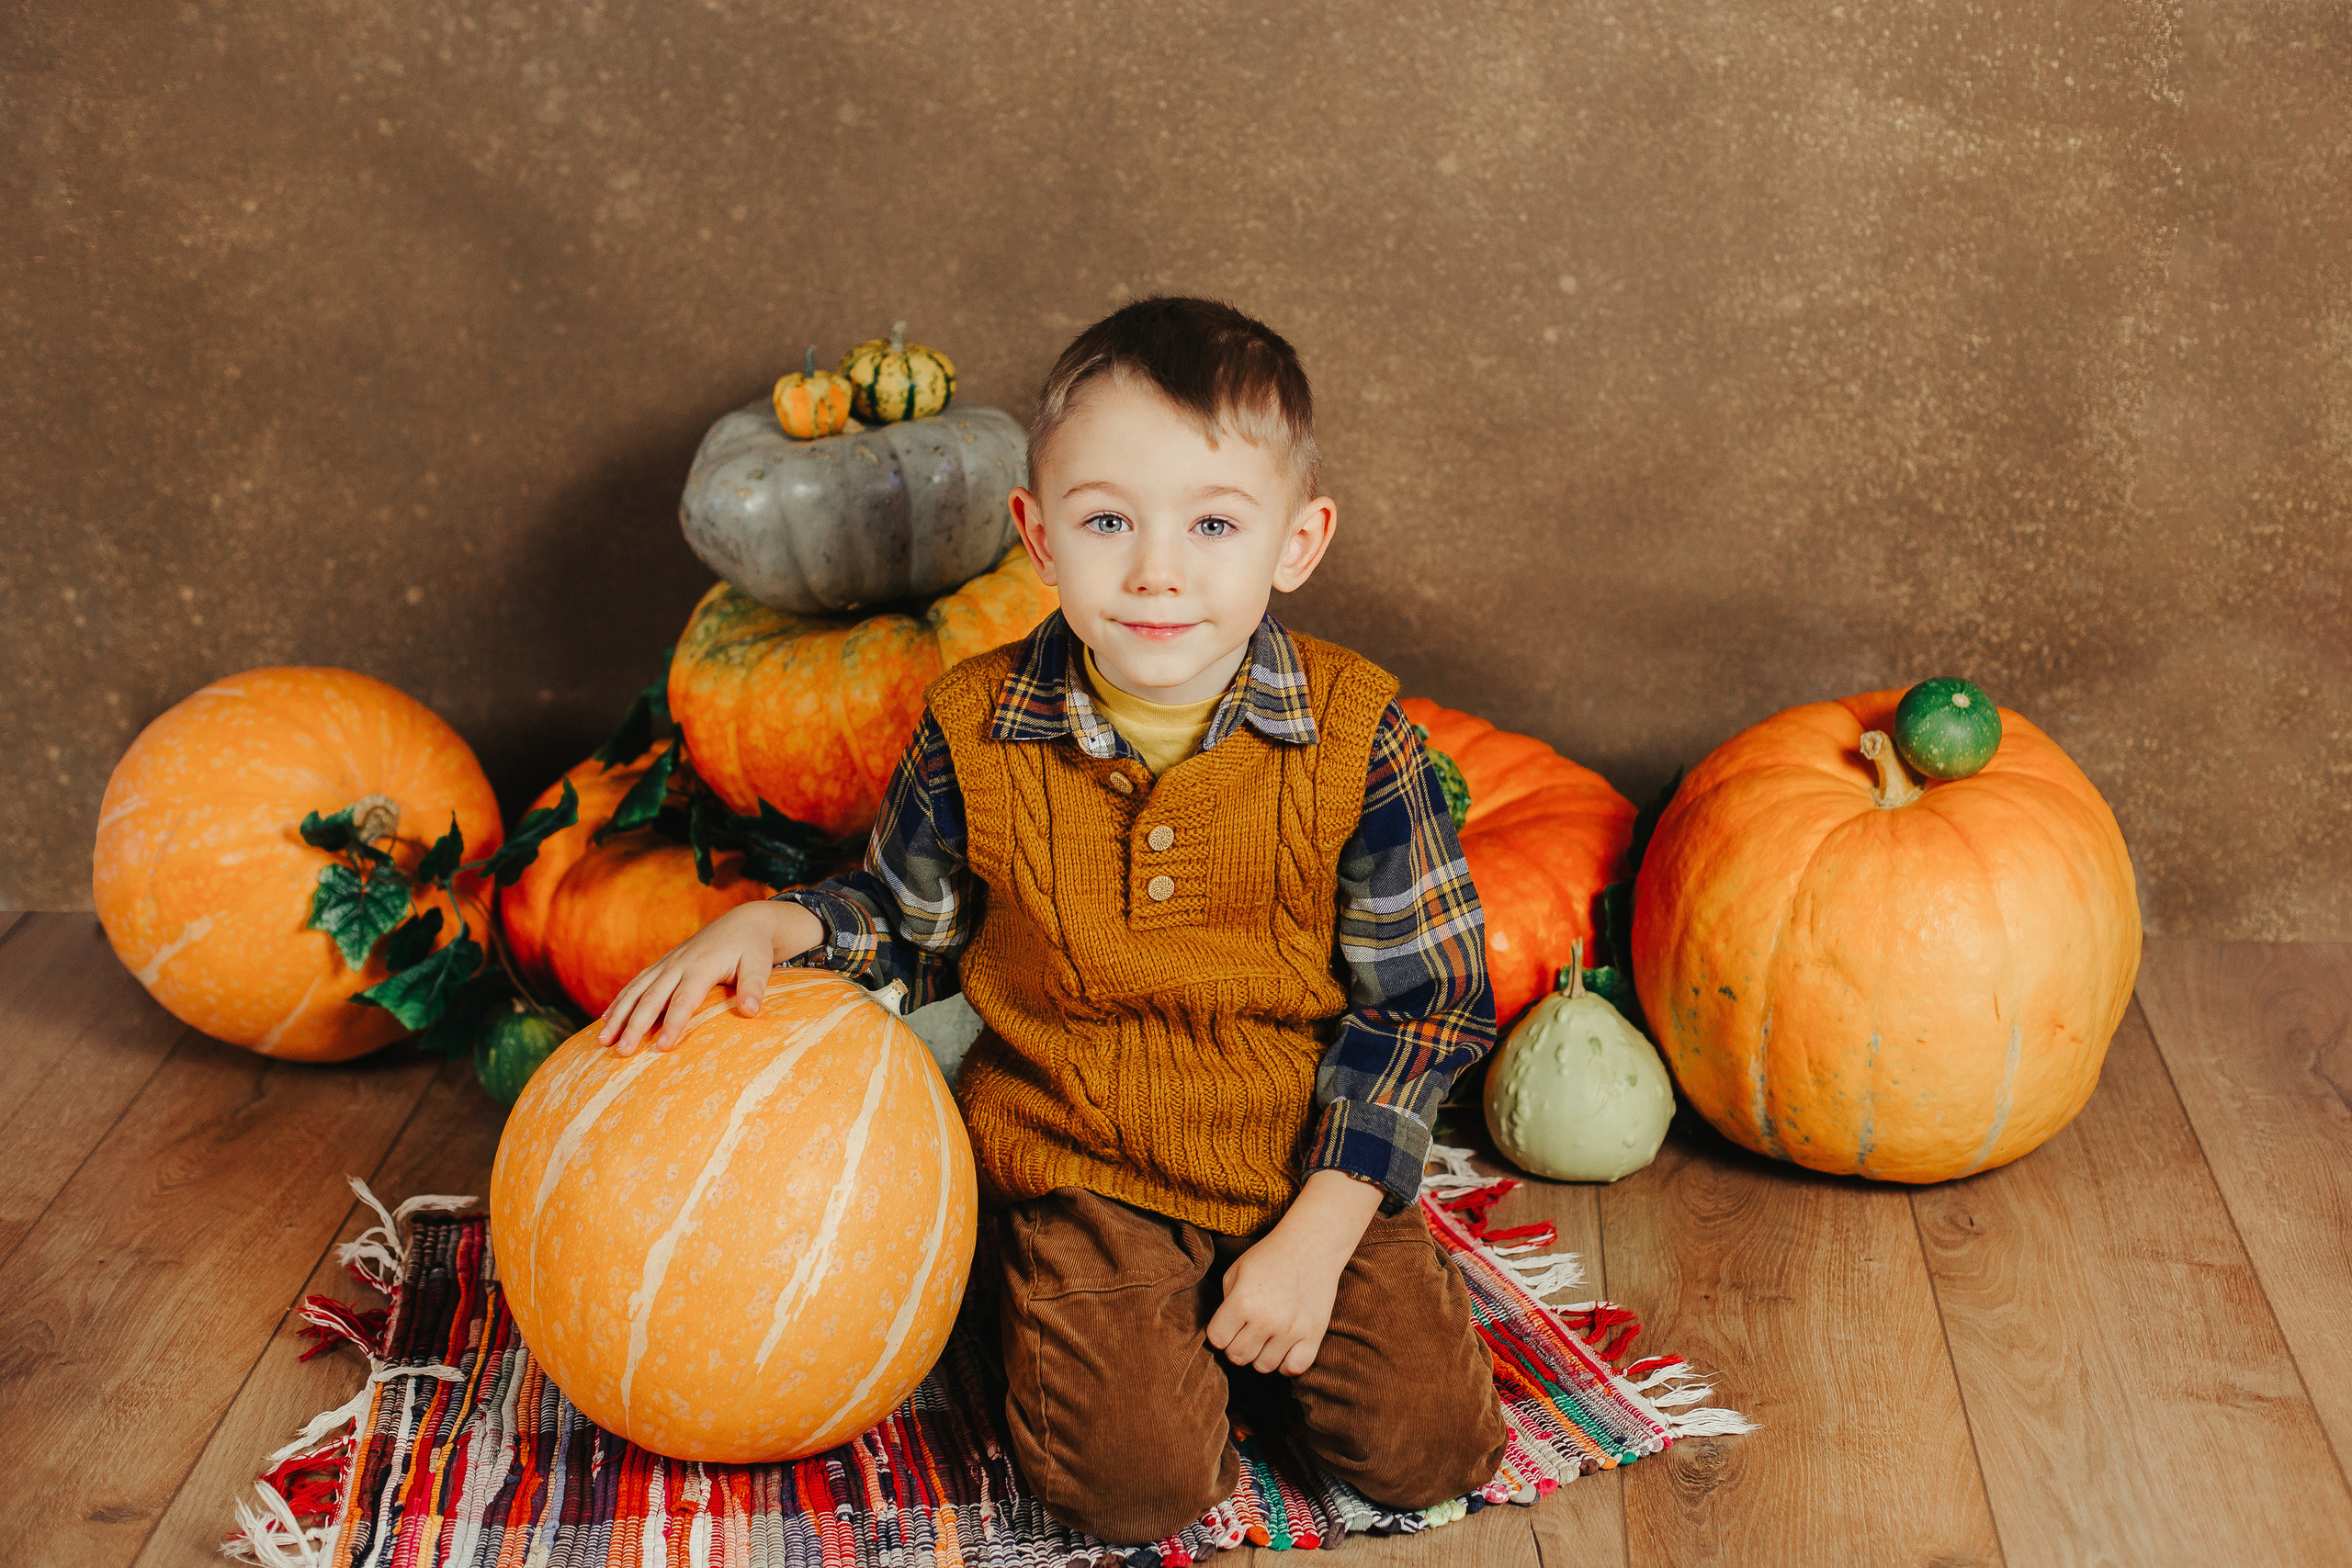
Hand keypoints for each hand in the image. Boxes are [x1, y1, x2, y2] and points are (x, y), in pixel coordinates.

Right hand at [596, 900, 824, 1056]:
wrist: (743, 922)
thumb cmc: (753, 948)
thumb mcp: (760, 964)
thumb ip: (754, 987)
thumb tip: (749, 1011)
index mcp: (702, 966)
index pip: (683, 1000)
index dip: (672, 1024)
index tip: (661, 1048)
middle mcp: (679, 964)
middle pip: (652, 998)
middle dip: (635, 1026)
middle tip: (622, 1052)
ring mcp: (668, 963)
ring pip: (637, 991)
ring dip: (618, 1015)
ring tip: (603, 1041)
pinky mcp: (663, 964)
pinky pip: (636, 983)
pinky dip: (620, 1001)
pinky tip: (606, 1019)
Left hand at [1205, 1169, 1383, 1374]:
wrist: (1310, 1245)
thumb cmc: (1269, 1257)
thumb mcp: (1236, 1271)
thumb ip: (1225, 1304)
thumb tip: (1223, 1333)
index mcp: (1242, 1301)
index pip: (1217, 1340)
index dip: (1220, 1333)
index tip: (1228, 1324)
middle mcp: (1266, 1319)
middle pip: (1238, 1357)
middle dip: (1237, 1345)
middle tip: (1246, 1330)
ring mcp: (1291, 1330)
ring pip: (1263, 1367)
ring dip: (1260, 1354)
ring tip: (1265, 1336)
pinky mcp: (1313, 1335)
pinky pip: (1293, 1369)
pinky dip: (1285, 1363)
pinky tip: (1283, 1347)